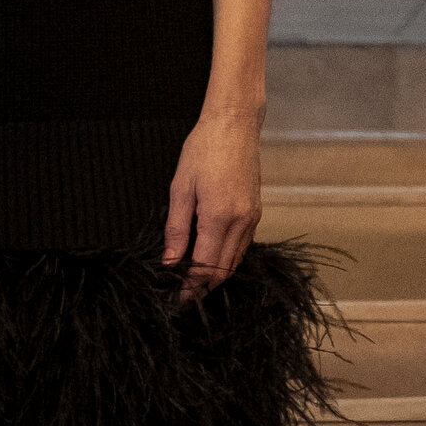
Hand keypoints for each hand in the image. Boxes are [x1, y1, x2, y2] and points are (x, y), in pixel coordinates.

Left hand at [163, 109, 260, 306]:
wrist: (234, 125)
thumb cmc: (205, 149)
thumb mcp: (180, 188)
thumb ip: (175, 229)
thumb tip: (170, 261)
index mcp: (218, 217)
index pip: (205, 267)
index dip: (190, 288)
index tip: (177, 300)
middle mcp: (240, 222)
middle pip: (222, 270)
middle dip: (203, 287)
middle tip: (182, 296)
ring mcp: (251, 218)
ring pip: (234, 261)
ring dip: (215, 275)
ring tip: (194, 281)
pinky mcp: (255, 212)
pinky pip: (242, 246)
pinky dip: (227, 258)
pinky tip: (211, 257)